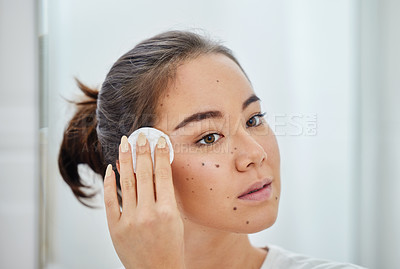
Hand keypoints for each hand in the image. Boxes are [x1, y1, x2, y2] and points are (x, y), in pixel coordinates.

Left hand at [103, 134, 184, 268]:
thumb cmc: (170, 247)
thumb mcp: (176, 220)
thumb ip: (166, 196)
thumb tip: (156, 171)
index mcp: (168, 211)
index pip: (163, 175)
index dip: (161, 155)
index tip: (159, 141)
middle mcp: (149, 214)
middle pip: (144, 174)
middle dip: (142, 152)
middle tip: (140, 136)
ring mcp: (130, 221)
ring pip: (127, 182)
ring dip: (125, 160)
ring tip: (125, 144)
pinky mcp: (116, 228)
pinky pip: (110, 200)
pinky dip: (110, 183)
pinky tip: (111, 168)